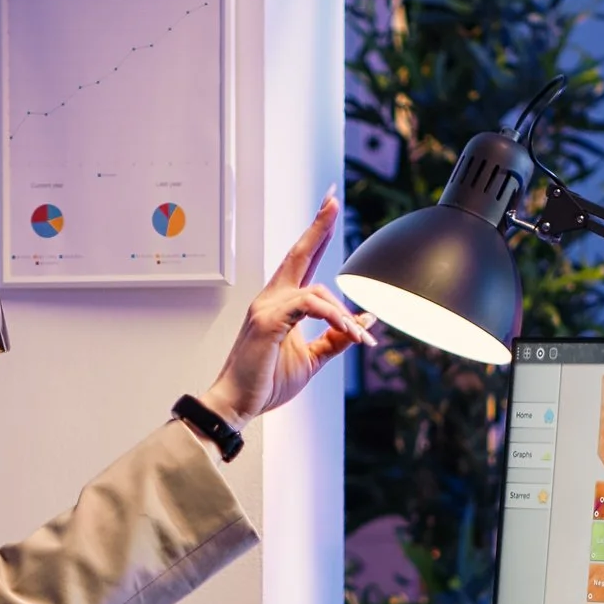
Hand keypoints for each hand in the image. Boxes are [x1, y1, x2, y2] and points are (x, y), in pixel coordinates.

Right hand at [196, 190, 376, 432]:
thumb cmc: (267, 382)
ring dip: (345, 314)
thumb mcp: (312, 358)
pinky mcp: (268, 322)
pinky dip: (333, 317)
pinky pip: (309, 306)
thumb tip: (366, 320)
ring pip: (317, 291)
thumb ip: (337, 338)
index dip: (317, 235)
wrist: (237, 404)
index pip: (302, 262)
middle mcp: (271, 299)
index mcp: (281, 304)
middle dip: (318, 226)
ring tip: (362, 339)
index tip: (329, 209)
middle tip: (333, 199)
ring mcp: (267, 308)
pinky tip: (349, 332)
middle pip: (299, 254)